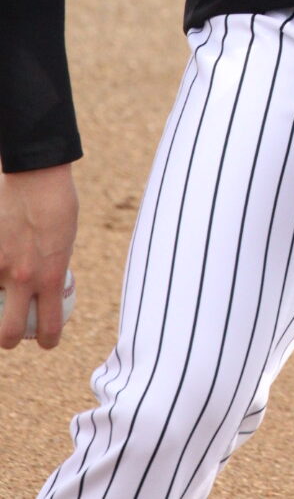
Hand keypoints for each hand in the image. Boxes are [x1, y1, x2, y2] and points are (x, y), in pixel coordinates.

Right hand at [0, 164, 77, 349]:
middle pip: (9, 334)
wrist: (37, 176)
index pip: (49, 327)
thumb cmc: (59, 203)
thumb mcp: (64, 242)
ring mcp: (0, 266)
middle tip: (13, 332)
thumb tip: (46, 284)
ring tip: (2, 304)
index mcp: (51, 277)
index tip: (47, 340)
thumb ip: (52, 267)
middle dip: (11, 339)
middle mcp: (23, 278)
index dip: (49, 340)